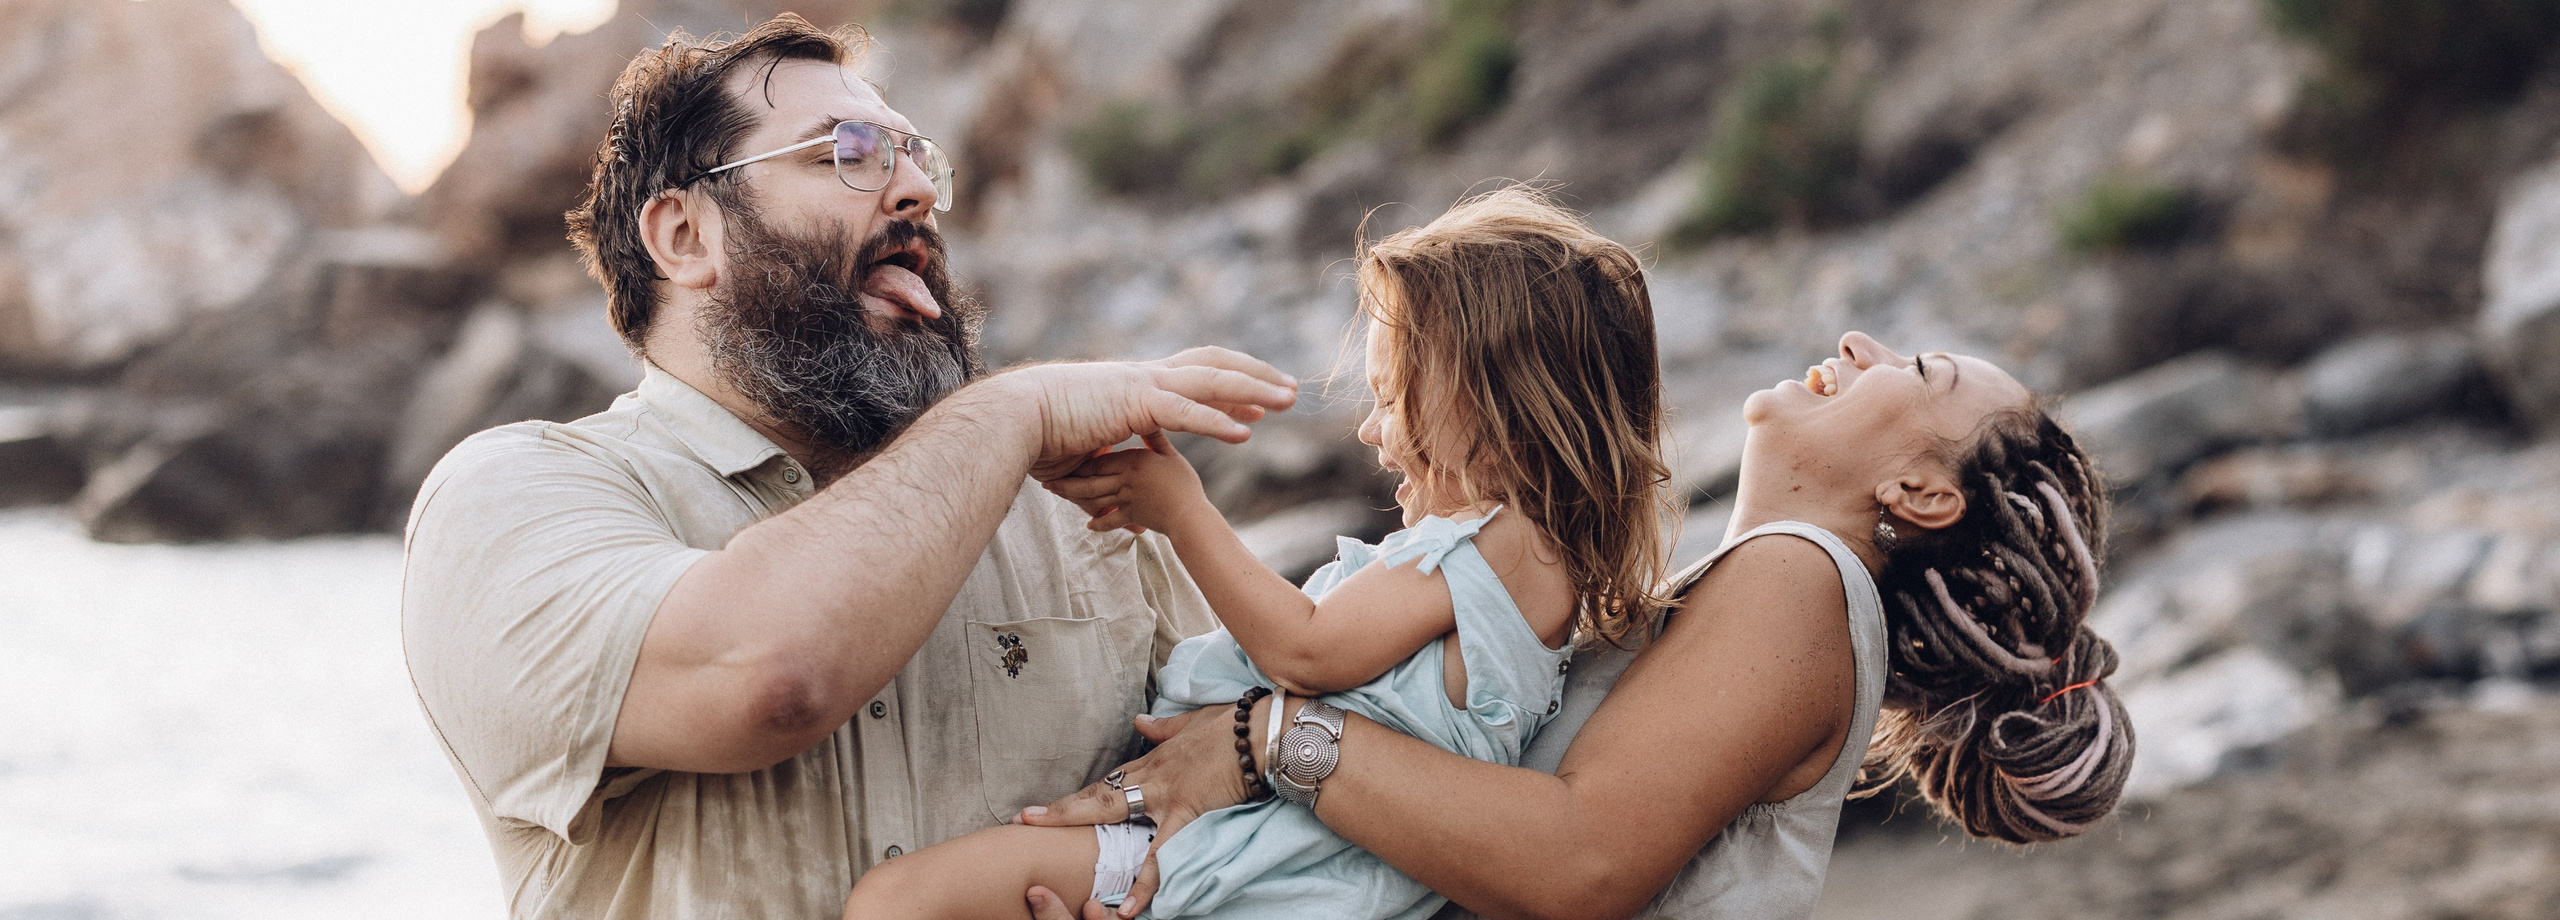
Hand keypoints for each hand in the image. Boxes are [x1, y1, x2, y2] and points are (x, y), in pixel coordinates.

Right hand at [1006, 348, 1295, 481]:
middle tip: (1291, 392)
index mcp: (1136, 386)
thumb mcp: (1088, 460)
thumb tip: (1128, 515)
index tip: (1258, 404)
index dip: (1229, 387)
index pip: (1193, 377)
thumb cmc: (1041, 439)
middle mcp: (1144, 377)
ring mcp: (1140, 385)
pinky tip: (1246, 434)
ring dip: (1252, 390)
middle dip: (1255, 377)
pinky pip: (1185, 411)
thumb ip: (1112, 479)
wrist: (1012, 420)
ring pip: (1210, 380)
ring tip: (1286, 402)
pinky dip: (1218, 421)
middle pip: (1213, 366)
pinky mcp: (1132, 401)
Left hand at [1017, 706, 1250, 917]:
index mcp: (1154, 758)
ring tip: (1060, 863)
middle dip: (1062, 809)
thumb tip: (1141, 720)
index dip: (1080, 794)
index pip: (1109, 780)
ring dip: (1087, 839)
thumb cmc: (1236, 723)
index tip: (1051, 803)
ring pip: (1116, 816)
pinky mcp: (1186, 811)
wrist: (1263, 732)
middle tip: (1027, 820)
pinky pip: (1161, 854)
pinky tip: (1127, 908)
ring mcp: (1164, 793)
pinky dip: (1144, 883)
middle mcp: (1151, 776)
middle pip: (1098, 795)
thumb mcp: (1193, 721)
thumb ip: (1164, 727)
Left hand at [1042, 433, 1209, 534]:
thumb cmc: (1183, 484)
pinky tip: (1089, 526)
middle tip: (1048, 481)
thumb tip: (1149, 420)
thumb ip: (1155, 439)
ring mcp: (1125, 500)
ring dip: (1073, 498)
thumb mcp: (1170, 456)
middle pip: (1089, 481)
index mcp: (1131, 462)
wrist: (1189, 516)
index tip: (1061, 454)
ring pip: (1092, 499)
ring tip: (1058, 494)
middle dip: (1066, 481)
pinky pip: (1109, 521)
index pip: (1098, 461)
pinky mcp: (1130, 517)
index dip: (1078, 460)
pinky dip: (1098, 524)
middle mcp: (1124, 480)